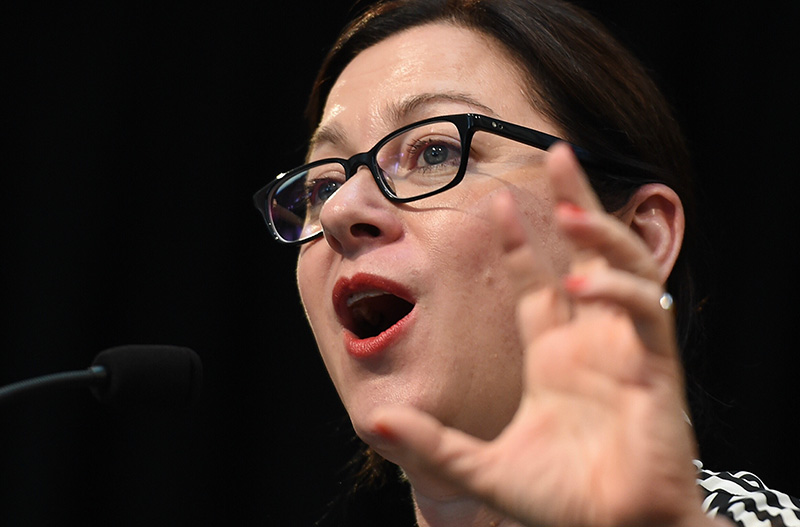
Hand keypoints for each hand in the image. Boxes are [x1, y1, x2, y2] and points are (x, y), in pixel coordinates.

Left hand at [365, 144, 709, 526]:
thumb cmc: (557, 502)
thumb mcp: (478, 468)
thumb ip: (429, 443)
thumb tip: (373, 419)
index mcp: (551, 355)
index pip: (535, 280)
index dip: (517, 240)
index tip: (493, 201)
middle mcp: (589, 341)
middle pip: (583, 253)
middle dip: (571, 202)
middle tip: (555, 152)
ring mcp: (625, 348)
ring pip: (621, 267)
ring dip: (598, 233)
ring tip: (565, 207)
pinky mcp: (656, 368)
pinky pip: (644, 313)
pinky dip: (615, 290)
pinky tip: (579, 283)